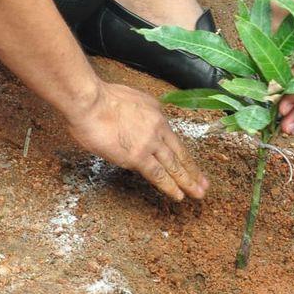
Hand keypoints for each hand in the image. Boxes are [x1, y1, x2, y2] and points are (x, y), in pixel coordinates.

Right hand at [65, 80, 208, 201]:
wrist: (89, 102)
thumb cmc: (99, 98)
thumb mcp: (130, 98)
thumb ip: (139, 114)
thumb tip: (138, 127)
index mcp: (155, 112)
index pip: (173, 138)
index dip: (183, 152)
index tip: (190, 162)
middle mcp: (157, 127)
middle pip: (179, 152)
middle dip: (193, 170)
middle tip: (204, 184)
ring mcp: (149, 142)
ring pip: (174, 165)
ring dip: (187, 181)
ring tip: (198, 193)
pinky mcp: (138, 156)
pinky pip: (158, 175)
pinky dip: (169, 186)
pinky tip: (178, 195)